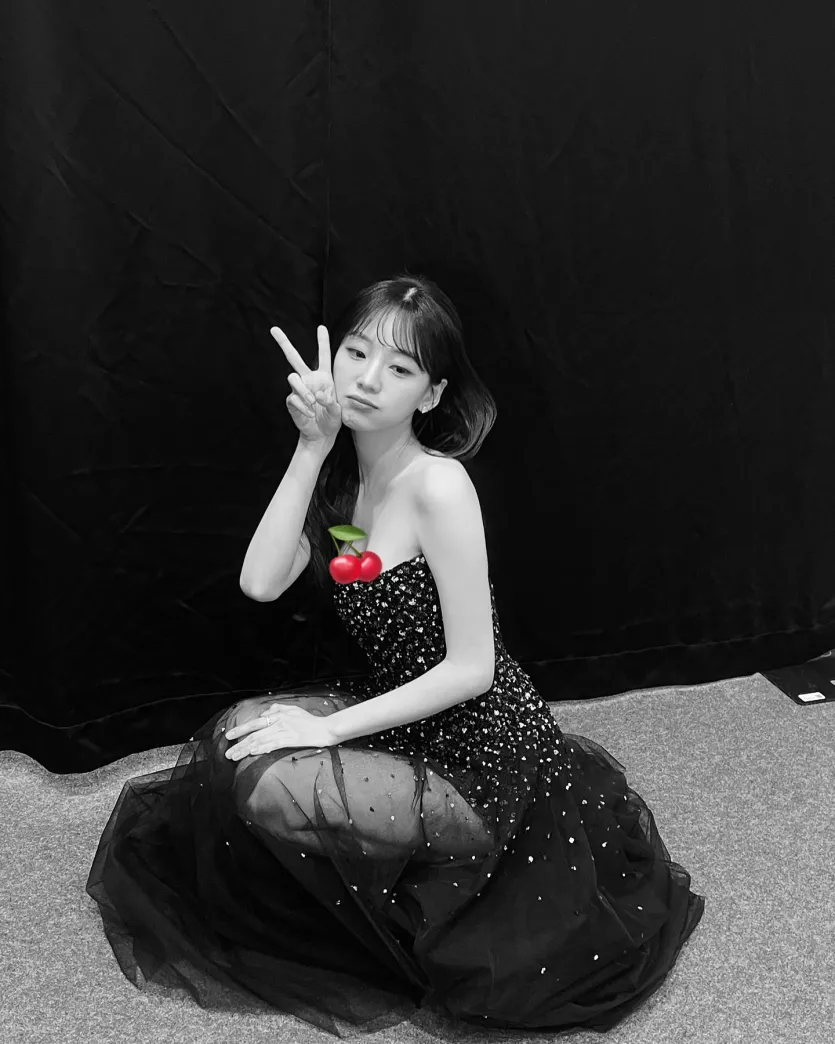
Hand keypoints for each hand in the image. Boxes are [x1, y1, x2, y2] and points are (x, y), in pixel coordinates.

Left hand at [225, 704, 336, 759]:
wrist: (326, 728)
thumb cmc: (310, 721)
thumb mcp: (293, 709)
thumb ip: (278, 709)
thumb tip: (265, 712)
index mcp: (278, 714)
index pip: (255, 722)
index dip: (241, 730)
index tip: (229, 736)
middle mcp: (279, 721)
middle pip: (255, 733)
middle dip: (239, 744)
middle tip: (228, 753)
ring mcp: (285, 730)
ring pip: (261, 740)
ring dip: (246, 749)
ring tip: (235, 757)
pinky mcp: (291, 739)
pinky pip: (273, 744)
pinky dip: (261, 748)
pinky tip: (252, 753)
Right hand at [272, 325, 342, 444]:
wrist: (322, 435)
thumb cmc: (332, 420)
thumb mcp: (338, 411)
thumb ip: (330, 402)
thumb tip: (317, 395)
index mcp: (324, 377)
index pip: (323, 356)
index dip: (323, 342)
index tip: (322, 327)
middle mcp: (309, 379)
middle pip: (294, 358)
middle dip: (284, 343)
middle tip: (273, 329)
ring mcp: (299, 389)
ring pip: (293, 378)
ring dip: (303, 390)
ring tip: (313, 403)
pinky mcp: (292, 401)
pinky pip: (293, 397)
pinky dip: (303, 406)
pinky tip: (310, 414)